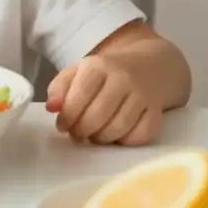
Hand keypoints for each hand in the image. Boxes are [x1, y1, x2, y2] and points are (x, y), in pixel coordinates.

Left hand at [45, 54, 162, 145]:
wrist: (147, 65)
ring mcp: (141, 95)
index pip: (79, 96)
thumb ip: (59, 87)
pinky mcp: (156, 111)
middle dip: (82, 131)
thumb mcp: (78, 71)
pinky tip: (115, 136)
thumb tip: (51, 108)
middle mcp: (121, 78)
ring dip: (101, 139)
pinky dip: (125, 141)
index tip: (62, 126)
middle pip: (97, 115)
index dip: (67, 116)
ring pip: (118, 128)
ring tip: (93, 136)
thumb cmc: (105, 72)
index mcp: (97, 66)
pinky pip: (140, 136)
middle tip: (76, 135)